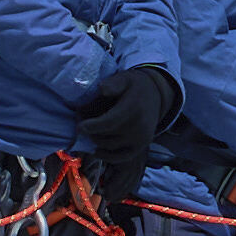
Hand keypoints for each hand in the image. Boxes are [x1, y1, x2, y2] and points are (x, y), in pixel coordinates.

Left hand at [76, 61, 178, 175]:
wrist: (156, 95)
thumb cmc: (135, 87)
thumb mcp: (124, 78)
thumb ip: (113, 84)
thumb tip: (102, 89)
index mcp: (133, 108)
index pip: (109, 123)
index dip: (91, 127)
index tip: (79, 127)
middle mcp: (139, 126)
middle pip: (107, 136)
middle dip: (90, 132)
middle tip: (81, 124)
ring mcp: (141, 139)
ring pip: (110, 146)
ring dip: (96, 141)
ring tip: (89, 132)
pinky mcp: (141, 146)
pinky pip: (121, 157)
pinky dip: (107, 156)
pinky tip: (97, 150)